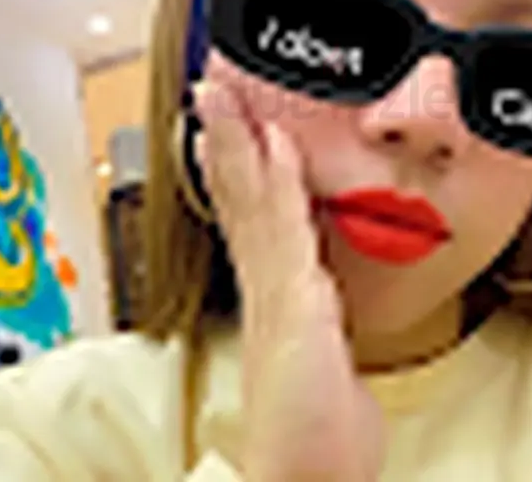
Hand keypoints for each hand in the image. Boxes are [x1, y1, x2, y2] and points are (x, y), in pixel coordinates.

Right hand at [195, 79, 385, 481]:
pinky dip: (276, 182)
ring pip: (254, 202)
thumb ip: (316, 324)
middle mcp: (267, 287)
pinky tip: (273, 145)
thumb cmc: (316, 435)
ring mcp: (277, 293)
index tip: (229, 131)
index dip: (237, 171)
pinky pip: (285, 229)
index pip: (252, 217)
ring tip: (222, 100)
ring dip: (238, 145)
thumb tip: (318, 300)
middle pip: (241, 199)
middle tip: (211, 95)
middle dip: (226, 143)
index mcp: (275, 296)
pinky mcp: (294, 306)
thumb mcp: (320, 363)